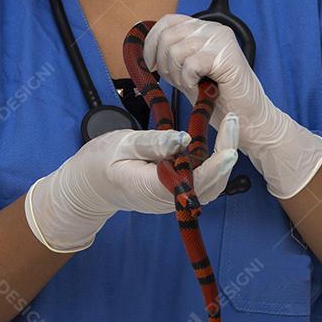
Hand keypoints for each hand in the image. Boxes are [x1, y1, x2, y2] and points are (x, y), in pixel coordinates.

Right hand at [25, 115, 240, 252]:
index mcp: (152, 189)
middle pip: (209, 185)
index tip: (229, 149)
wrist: (87, 186)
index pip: (191, 182)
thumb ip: (152, 143)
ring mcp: (172, 200)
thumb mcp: (121, 145)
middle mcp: (167, 200)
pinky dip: (213, 163)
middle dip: (225, 155)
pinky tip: (218, 141)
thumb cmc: (99, 163)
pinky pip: (200, 182)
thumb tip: (182, 139)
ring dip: (223, 158)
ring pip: (209, 185)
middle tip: (233, 121)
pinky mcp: (174, 193)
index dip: (214, 167)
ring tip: (230, 126)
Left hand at [143, 14, 321, 198]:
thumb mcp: (186, 72)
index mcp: (203, 29)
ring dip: (177, 75)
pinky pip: (190, 64)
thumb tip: (145, 52)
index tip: (150, 64)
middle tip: (178, 82)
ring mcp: (221, 40)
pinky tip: (201, 88)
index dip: (151, 42)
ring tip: (192, 86)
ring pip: (176, 51)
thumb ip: (171, 57)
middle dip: (164, 64)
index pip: (167, 22)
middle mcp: (213, 29)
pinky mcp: (226, 55)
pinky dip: (189, 81)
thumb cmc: (218, 98)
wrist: (246, 117)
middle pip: (168, 36)